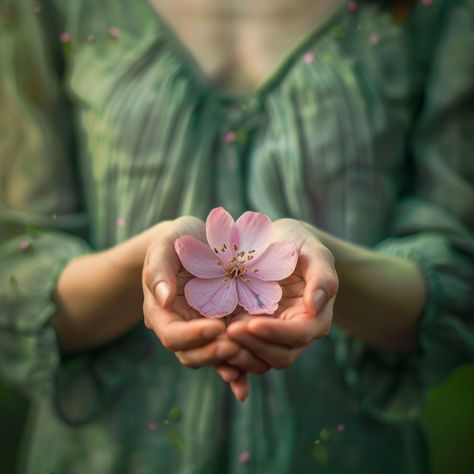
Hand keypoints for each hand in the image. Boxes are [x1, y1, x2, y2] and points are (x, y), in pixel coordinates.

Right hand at [142, 217, 267, 376]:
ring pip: (211, 358)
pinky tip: (254, 369)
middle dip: (213, 354)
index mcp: (161, 311)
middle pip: (190, 355)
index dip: (193, 336)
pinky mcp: (222, 328)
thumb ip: (159, 270)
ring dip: (230, 362)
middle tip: (237, 345)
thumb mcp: (164, 246)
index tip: (218, 326)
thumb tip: (164, 299)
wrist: (197, 240)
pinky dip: (239, 365)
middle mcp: (181, 326)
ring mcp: (202, 330)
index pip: (172, 335)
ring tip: (253, 354)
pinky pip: (229, 353)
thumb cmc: (177, 240)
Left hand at [219, 219, 337, 383]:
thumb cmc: (299, 244)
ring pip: (259, 360)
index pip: (299, 334)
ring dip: (239, 355)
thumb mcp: (315, 252)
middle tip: (228, 332)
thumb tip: (315, 306)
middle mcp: (294, 333)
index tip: (251, 323)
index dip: (276, 333)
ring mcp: (272, 336)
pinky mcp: (252, 333)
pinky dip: (229, 357)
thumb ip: (322, 277)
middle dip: (254, 346)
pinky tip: (211, 346)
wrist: (277, 243)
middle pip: (279, 355)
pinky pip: (242, 352)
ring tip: (216, 339)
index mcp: (314, 318)